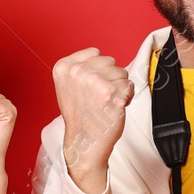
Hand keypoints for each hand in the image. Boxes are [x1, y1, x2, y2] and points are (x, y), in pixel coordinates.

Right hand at [52, 47, 133, 193]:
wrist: (85, 141)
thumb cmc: (80, 115)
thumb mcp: (67, 85)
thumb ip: (79, 67)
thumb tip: (99, 56)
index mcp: (64, 67)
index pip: (95, 52)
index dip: (98, 69)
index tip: (90, 85)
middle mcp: (77, 72)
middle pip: (110, 61)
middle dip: (109, 77)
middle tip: (99, 96)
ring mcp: (95, 82)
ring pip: (121, 72)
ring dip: (119, 87)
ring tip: (106, 102)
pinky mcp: (112, 93)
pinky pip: (129, 86)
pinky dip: (127, 97)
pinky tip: (114, 107)